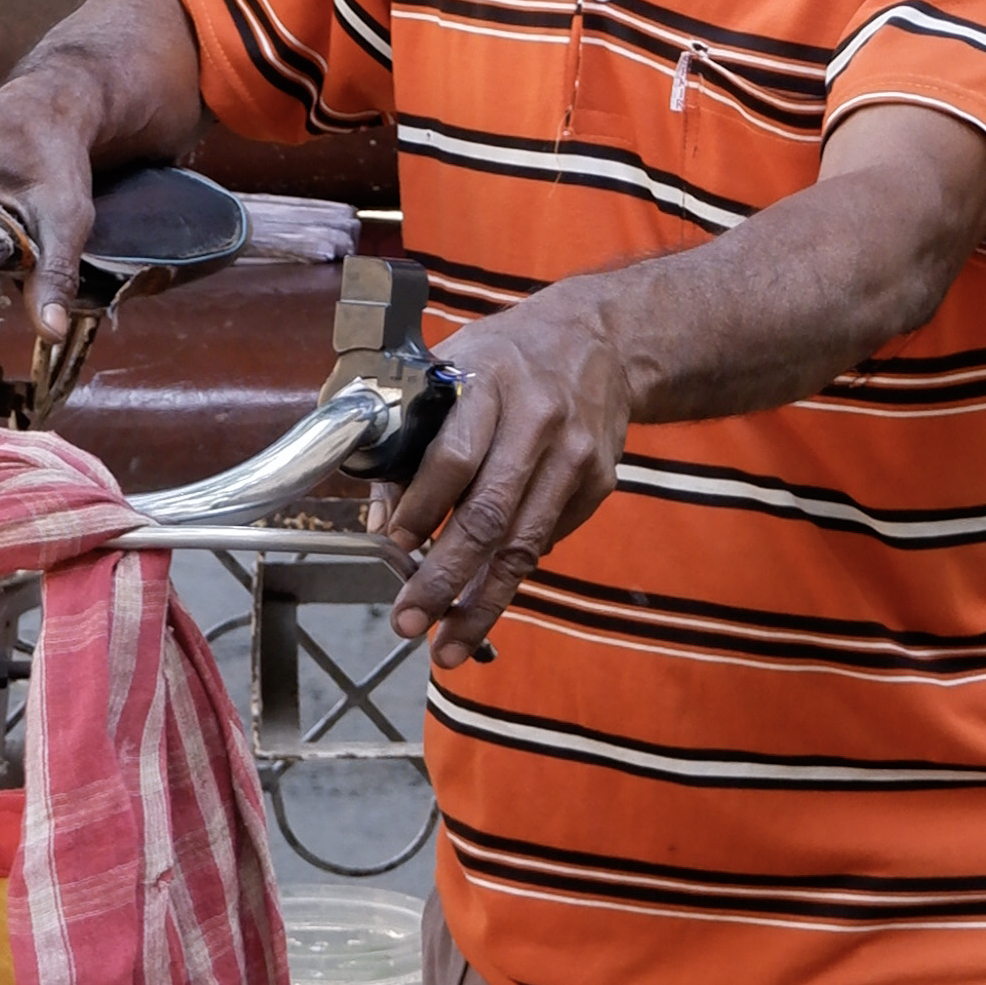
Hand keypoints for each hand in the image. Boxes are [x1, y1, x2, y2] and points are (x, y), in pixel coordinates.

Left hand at [370, 279, 641, 664]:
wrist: (602, 339)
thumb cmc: (507, 356)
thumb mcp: (450, 368)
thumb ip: (411, 438)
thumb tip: (383, 520)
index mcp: (490, 383)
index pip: (454, 457)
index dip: (422, 508)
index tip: (394, 546)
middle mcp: (539, 422)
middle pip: (489, 516)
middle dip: (444, 579)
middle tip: (408, 622)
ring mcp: (575, 457)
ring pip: (522, 547)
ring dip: (481, 603)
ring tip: (448, 646)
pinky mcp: (598, 484)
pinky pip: (545, 541)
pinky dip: (511, 574)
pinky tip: (483, 599)